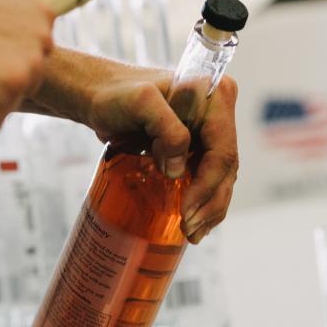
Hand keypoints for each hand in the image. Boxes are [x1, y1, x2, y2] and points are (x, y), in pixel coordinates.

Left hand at [81, 64, 239, 243]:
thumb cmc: (116, 93)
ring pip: (221, 177)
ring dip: (210, 208)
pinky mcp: (196, 146)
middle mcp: (218, 114)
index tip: (186, 212)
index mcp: (215, 98)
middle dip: (211, 204)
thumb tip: (178, 169)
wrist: (100, 95)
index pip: (222, 152)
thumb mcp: (141, 102)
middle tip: (190, 230)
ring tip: (192, 233)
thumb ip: (166, 129)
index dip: (207, 187)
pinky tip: (193, 220)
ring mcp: (209, 131)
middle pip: (226, 169)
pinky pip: (207, 177)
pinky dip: (202, 200)